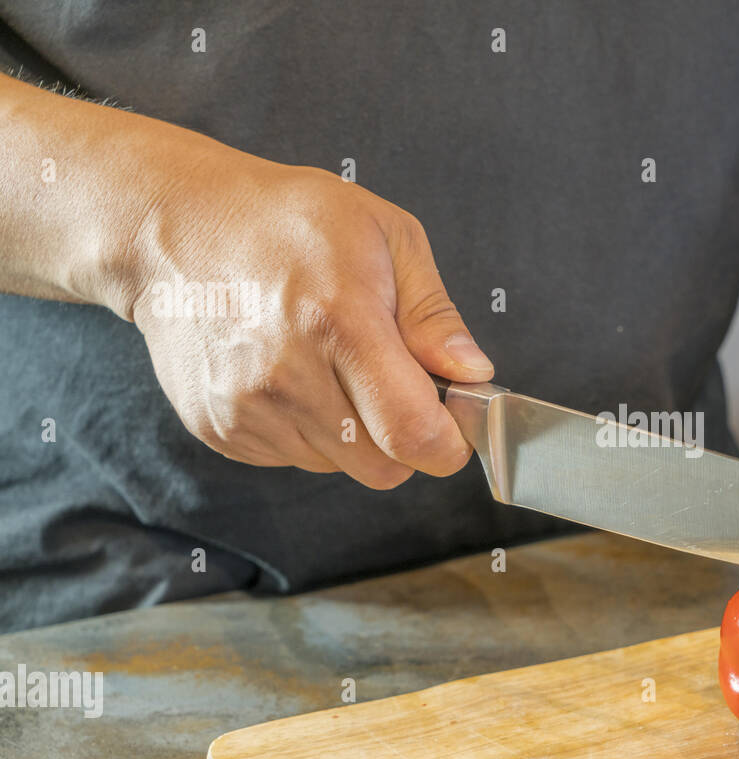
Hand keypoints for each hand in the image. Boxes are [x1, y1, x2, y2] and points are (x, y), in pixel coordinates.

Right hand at [123, 145, 491, 487]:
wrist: (175, 226)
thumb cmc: (288, 222)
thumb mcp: (386, 237)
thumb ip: (435, 315)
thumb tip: (473, 375)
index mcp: (338, 323)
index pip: (412, 434)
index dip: (447, 444)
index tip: (454, 426)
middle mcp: (286, 376)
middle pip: (382, 466)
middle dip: (403, 438)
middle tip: (390, 382)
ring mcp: (244, 408)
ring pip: (339, 467)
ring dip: (354, 434)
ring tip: (329, 365)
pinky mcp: (217, 428)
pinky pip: (293, 458)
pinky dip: (308, 431)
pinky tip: (291, 375)